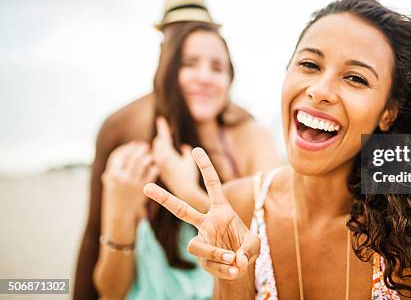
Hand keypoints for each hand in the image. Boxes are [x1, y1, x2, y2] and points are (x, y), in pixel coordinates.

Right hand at [101, 141, 158, 217]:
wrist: (119, 212)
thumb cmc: (115, 193)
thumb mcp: (109, 180)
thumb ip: (114, 166)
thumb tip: (125, 150)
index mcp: (112, 174)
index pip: (119, 155)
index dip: (128, 148)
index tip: (135, 144)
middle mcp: (122, 178)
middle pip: (132, 157)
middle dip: (140, 149)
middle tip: (146, 146)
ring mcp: (133, 183)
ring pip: (143, 163)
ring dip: (148, 156)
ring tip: (151, 155)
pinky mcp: (143, 189)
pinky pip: (152, 173)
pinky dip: (154, 167)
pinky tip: (155, 166)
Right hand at [144, 147, 259, 279]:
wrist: (240, 266)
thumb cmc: (246, 248)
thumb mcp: (255, 244)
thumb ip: (249, 248)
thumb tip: (234, 259)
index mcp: (221, 210)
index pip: (212, 184)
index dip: (205, 167)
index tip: (195, 149)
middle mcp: (207, 222)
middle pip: (182, 209)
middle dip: (164, 199)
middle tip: (146, 187)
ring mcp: (202, 240)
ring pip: (194, 245)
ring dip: (214, 253)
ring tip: (233, 260)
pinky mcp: (201, 258)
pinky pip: (206, 262)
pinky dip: (221, 268)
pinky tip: (233, 270)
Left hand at [152, 116, 198, 197]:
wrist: (184, 192)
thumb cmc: (189, 176)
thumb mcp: (189, 161)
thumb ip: (186, 152)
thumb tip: (184, 147)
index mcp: (167, 154)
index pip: (164, 137)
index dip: (163, 127)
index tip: (160, 118)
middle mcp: (160, 159)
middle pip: (158, 142)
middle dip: (161, 136)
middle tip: (163, 129)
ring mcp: (158, 165)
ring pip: (156, 151)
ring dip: (160, 145)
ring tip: (163, 141)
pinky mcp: (159, 171)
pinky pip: (157, 158)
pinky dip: (160, 154)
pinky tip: (163, 155)